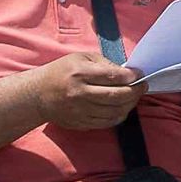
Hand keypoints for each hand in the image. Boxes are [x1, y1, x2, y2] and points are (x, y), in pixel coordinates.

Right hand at [25, 53, 142, 131]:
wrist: (37, 95)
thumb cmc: (61, 72)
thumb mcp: (80, 59)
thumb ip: (104, 63)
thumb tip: (126, 72)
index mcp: (80, 74)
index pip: (112, 76)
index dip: (131, 76)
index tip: (139, 75)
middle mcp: (80, 94)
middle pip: (116, 96)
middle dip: (135, 92)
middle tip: (143, 86)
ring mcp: (80, 111)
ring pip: (114, 112)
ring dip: (129, 105)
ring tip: (134, 97)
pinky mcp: (81, 123)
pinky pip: (107, 122)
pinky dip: (119, 115)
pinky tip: (122, 108)